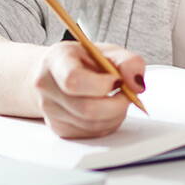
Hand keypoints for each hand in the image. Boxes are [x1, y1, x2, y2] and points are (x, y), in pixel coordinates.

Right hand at [31, 41, 145, 138]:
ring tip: (117, 98)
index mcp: (57, 61)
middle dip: (117, 104)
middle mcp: (47, 87)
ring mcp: (50, 111)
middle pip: (86, 108)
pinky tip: (108, 109)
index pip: (73, 79)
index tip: (117, 80)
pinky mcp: (60, 129)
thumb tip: (137, 84)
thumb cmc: (83, 60)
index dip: (102, 84)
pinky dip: (108, 123)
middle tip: (127, 94)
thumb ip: (128, 62)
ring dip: (115, 115)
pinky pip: (91, 133)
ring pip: (91, 125)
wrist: (58, 72)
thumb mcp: (107, 51)